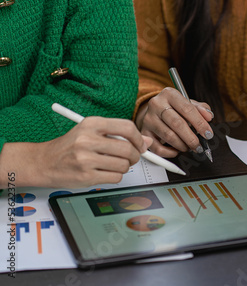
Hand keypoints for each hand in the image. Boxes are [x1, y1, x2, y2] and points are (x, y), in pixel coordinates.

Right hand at [0, 117, 152, 187]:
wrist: (43, 162)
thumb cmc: (70, 146)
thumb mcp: (92, 132)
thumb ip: (119, 134)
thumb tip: (146, 142)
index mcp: (91, 124)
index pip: (126, 127)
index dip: (139, 138)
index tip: (141, 145)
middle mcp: (87, 139)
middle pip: (127, 148)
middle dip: (134, 156)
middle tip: (131, 157)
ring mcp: (86, 159)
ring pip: (124, 165)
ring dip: (124, 167)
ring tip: (114, 164)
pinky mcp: (86, 176)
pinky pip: (115, 178)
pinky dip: (116, 176)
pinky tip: (105, 172)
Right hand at [135, 87, 213, 157]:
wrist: (155, 111)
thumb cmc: (174, 108)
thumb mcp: (188, 103)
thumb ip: (201, 108)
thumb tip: (209, 116)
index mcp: (169, 94)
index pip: (187, 109)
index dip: (200, 123)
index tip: (208, 134)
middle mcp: (156, 104)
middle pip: (177, 123)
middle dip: (191, 138)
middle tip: (199, 146)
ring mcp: (148, 118)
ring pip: (168, 136)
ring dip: (182, 145)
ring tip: (189, 147)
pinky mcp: (144, 132)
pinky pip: (157, 147)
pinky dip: (169, 152)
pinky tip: (177, 151)